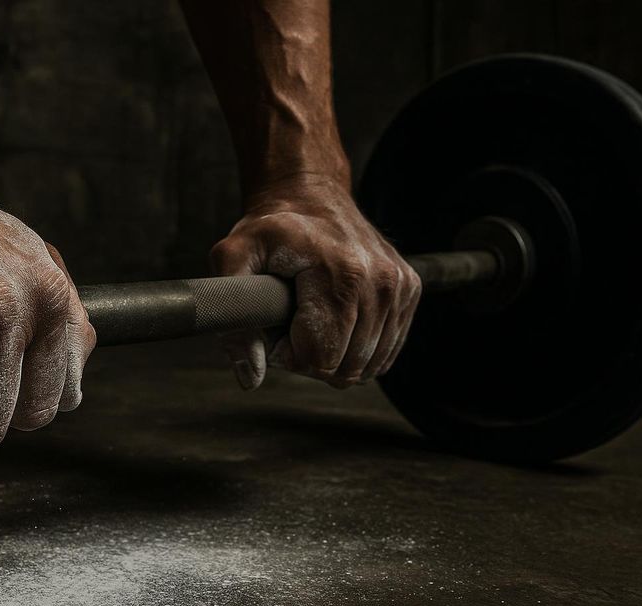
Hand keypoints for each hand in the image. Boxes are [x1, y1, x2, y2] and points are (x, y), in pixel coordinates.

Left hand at [211, 175, 420, 389]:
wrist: (309, 193)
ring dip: (335, 352)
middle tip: (291, 320)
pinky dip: (358, 347)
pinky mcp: (409, 291)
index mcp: (340, 275)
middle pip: (345, 367)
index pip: (320, 358)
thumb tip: (251, 377)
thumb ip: (232, 316)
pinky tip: (337, 319)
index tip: (275, 324)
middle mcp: (378, 282)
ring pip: (368, 365)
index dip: (288, 353)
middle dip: (311, 356)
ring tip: (313, 316)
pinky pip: (385, 352)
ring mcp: (399, 286)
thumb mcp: (231, 259)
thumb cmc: (269, 229)